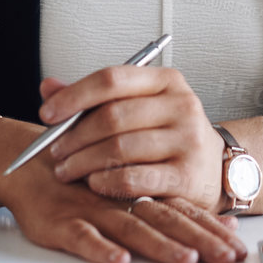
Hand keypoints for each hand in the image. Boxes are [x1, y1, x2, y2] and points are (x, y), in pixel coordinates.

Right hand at [4, 155, 245, 262]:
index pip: (182, 210)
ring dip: (159, 245)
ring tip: (185, 259)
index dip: (210, 228)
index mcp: (138, 191)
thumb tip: (222, 224)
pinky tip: (119, 260)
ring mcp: (92, 211)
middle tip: (226, 257)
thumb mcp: (122, 190)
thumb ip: (166, 205)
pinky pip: (83, 236)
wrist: (26, 167)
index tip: (237, 246)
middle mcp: (121, 200)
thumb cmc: (78, 181)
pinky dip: (100, 249)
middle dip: (199, 240)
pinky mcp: (61, 222)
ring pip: (130, 227)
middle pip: (166, 218)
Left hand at [38, 66, 222, 210]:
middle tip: (53, 152)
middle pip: (113, 116)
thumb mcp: (137, 108)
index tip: (47, 113)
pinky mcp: (187, 176)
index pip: (113, 78)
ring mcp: (188, 140)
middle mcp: (182, 105)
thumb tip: (48, 87)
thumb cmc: (168, 136)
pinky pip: (134, 178)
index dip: (74, 96)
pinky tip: (93, 184)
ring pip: (120, 148)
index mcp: (166, 81)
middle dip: (74, 136)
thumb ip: (93, 98)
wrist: (215, 169)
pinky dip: (106, 182)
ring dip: (83, 162)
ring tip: (67, 170)